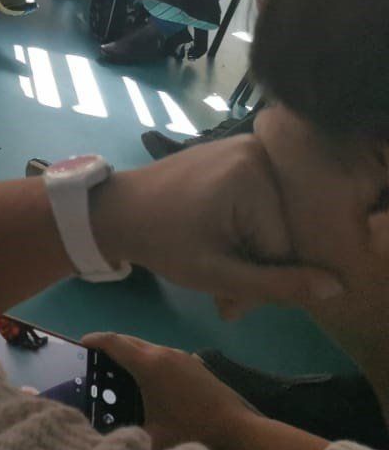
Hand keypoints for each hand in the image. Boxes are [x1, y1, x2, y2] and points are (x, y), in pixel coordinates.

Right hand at [81, 333, 253, 449]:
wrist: (238, 431)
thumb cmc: (191, 431)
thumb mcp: (152, 436)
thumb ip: (126, 431)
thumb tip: (108, 432)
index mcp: (148, 364)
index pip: (112, 342)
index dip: (93, 340)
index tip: (80, 344)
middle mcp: (163, 352)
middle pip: (128, 340)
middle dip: (110, 346)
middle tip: (96, 361)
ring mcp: (182, 356)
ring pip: (147, 347)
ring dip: (131, 354)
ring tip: (121, 374)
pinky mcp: (195, 364)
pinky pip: (163, 355)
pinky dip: (149, 361)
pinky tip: (151, 383)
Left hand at [93, 137, 343, 319]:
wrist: (114, 210)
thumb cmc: (159, 240)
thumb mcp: (217, 274)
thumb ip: (276, 285)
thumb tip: (336, 287)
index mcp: (254, 173)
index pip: (285, 246)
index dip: (263, 281)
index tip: (229, 302)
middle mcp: (257, 150)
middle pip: (281, 229)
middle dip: (256, 266)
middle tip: (222, 293)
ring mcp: (246, 148)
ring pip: (272, 220)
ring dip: (250, 250)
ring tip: (216, 266)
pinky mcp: (236, 154)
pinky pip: (260, 202)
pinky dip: (244, 228)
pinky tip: (218, 240)